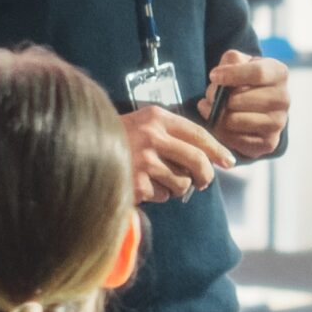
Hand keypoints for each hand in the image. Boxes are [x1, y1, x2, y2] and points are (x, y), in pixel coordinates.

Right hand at [119, 105, 233, 201]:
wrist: (82, 147)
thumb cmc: (120, 137)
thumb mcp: (145, 123)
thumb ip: (173, 134)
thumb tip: (208, 158)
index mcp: (157, 117)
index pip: (198, 134)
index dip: (217, 150)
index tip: (229, 161)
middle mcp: (152, 136)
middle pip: (197, 160)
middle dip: (206, 175)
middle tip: (203, 181)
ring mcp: (144, 160)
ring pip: (182, 182)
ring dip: (178, 186)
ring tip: (161, 180)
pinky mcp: (136, 183)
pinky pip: (163, 195)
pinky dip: (158, 194)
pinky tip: (143, 184)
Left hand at [200, 50, 288, 159]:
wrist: (255, 106)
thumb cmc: (243, 79)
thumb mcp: (239, 62)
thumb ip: (231, 61)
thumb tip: (219, 77)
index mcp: (279, 73)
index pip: (257, 73)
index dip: (231, 75)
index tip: (213, 76)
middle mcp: (284, 98)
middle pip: (239, 99)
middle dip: (217, 97)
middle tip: (209, 96)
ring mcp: (278, 123)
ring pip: (234, 120)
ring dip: (216, 115)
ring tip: (213, 108)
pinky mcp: (269, 142)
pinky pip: (234, 139)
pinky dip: (221, 131)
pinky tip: (220, 123)